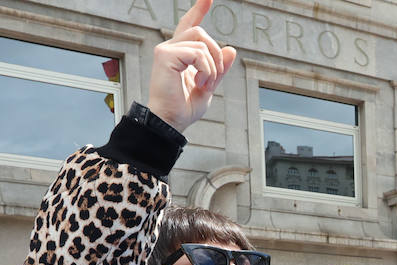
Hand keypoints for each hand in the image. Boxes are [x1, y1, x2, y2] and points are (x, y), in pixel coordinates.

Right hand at [147, 0, 237, 132]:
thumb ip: (219, 68)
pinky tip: (200, 82)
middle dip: (216, 55)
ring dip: (212, 66)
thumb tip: (231, 49)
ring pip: (202, 42)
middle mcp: (171, 48)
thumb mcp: (209, 86)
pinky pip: (198, 53)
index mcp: (181, 53)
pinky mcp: (165, 55)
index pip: (190, 25)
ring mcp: (166, 50)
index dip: (199, 9)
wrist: (170, 121)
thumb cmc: (184, 108)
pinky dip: (206, 69)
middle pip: (201, 32)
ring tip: (205, 83)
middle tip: (214, 78)